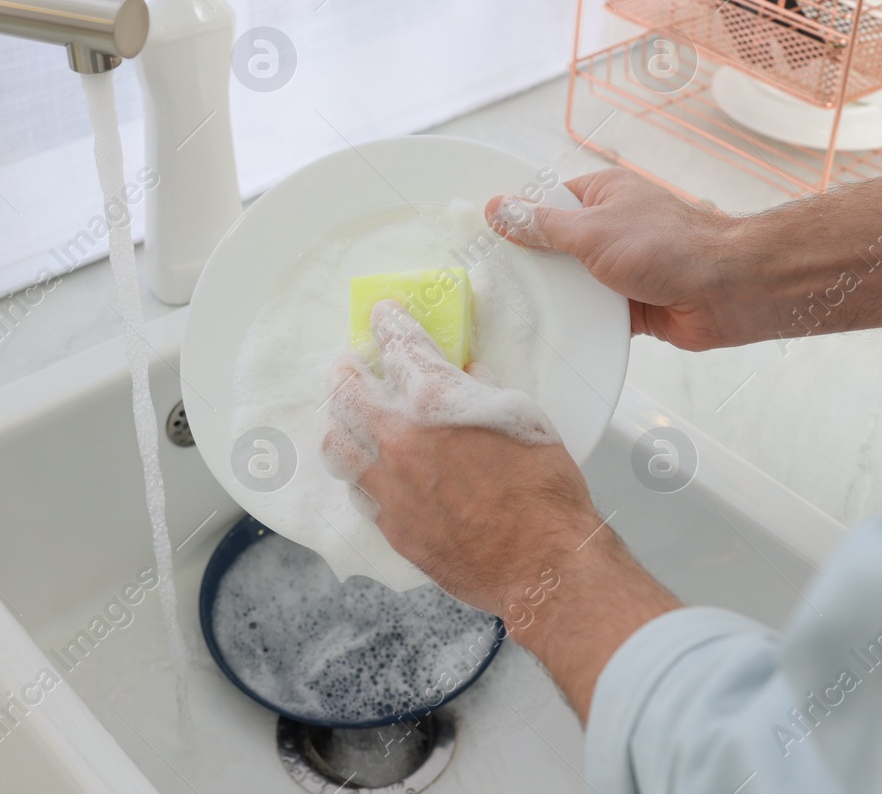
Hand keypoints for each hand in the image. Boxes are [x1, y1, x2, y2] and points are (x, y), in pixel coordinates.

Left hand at [321, 300, 598, 614]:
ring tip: (344, 416)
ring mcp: (389, 487)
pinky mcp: (390, 525)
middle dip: (347, 370)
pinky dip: (358, 470)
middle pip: (349, 393)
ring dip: (339, 422)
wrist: (542, 564)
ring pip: (338, 445)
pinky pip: (356, 489)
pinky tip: (365, 467)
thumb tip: (467, 375)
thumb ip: (484, 389)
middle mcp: (400, 441)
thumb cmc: (543, 492)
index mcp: (435, 402)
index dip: (389, 325)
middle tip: (349, 364)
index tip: (383, 316)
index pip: (399, 348)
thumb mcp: (523, 417)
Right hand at [486, 168, 752, 349]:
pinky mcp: (632, 305)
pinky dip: (579, 324)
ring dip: (557, 299)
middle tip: (488, 284)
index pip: (548, 203)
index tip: (482, 240)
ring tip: (509, 314)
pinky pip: (593, 315)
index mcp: (604, 195)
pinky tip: (547, 336)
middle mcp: (612, 228)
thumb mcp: (592, 231)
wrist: (728, 291)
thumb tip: (498, 208)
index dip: (518, 220)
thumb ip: (542, 225)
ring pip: (574, 284)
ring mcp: (622, 268)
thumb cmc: (668, 247)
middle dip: (533, 266)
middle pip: (556, 247)